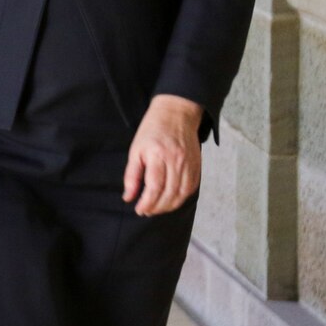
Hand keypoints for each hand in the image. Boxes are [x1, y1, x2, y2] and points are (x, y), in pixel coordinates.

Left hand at [123, 94, 202, 215]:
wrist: (176, 114)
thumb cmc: (152, 130)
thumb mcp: (136, 149)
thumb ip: (132, 175)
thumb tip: (128, 197)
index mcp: (158, 155)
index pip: (154, 187)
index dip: (147, 203)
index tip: (139, 209)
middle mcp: (176, 161)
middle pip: (169, 194)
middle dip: (157, 207)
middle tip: (146, 211)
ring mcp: (189, 164)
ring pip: (181, 194)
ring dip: (169, 206)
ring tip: (157, 208)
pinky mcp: (197, 166)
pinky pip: (191, 188)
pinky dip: (181, 198)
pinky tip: (171, 200)